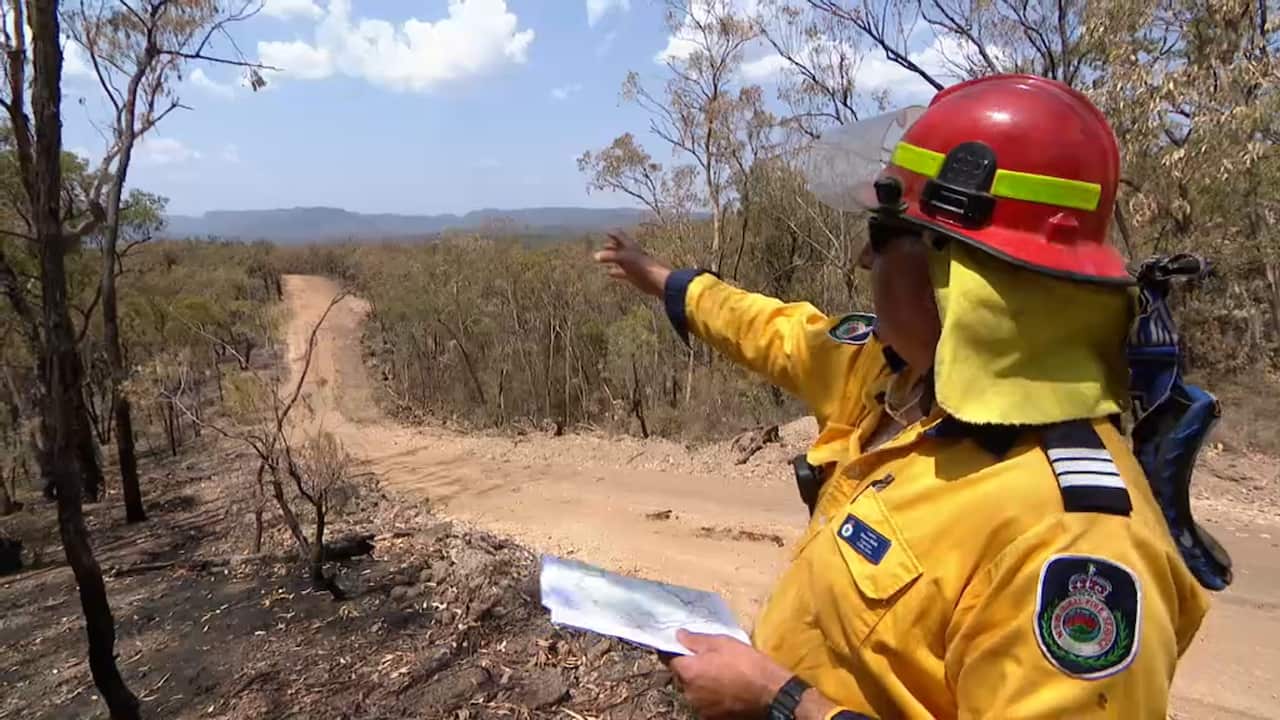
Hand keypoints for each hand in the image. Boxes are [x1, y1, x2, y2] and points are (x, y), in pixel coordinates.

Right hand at [593, 231, 671, 297]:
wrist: (656, 280)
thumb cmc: (642, 266)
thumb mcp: (624, 258)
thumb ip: (609, 256)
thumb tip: (595, 256)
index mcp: (630, 246)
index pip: (619, 236)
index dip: (613, 233)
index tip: (606, 231)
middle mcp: (630, 254)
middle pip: (619, 247)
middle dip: (611, 246)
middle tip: (602, 245)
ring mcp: (632, 264)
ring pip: (619, 260)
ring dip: (611, 258)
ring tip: (601, 258)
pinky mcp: (633, 275)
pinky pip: (621, 272)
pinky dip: (615, 271)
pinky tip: (609, 273)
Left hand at [668, 629, 792, 719]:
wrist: (771, 694)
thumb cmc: (747, 664)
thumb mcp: (723, 643)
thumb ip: (696, 640)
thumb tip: (678, 635)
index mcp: (688, 672)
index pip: (669, 659)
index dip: (677, 651)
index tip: (686, 647)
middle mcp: (688, 693)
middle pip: (682, 676)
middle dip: (691, 668)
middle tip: (710, 660)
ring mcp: (700, 708)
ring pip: (694, 691)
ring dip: (701, 684)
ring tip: (721, 677)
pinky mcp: (712, 718)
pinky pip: (705, 704)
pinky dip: (711, 697)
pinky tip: (726, 691)